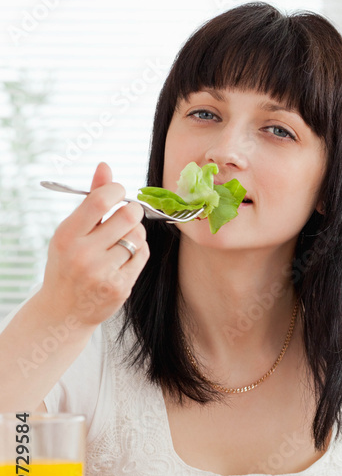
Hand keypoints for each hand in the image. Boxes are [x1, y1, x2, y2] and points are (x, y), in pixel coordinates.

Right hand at [37, 162, 148, 326]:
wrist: (64, 309)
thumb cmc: (68, 263)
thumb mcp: (70, 231)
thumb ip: (91, 200)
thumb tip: (106, 166)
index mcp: (67, 235)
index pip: (99, 200)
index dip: (117, 190)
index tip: (118, 193)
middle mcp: (83, 254)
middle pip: (128, 217)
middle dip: (133, 211)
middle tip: (128, 214)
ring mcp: (102, 272)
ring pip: (138, 237)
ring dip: (136, 234)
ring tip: (122, 240)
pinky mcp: (120, 287)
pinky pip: (142, 255)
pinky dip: (139, 251)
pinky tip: (125, 257)